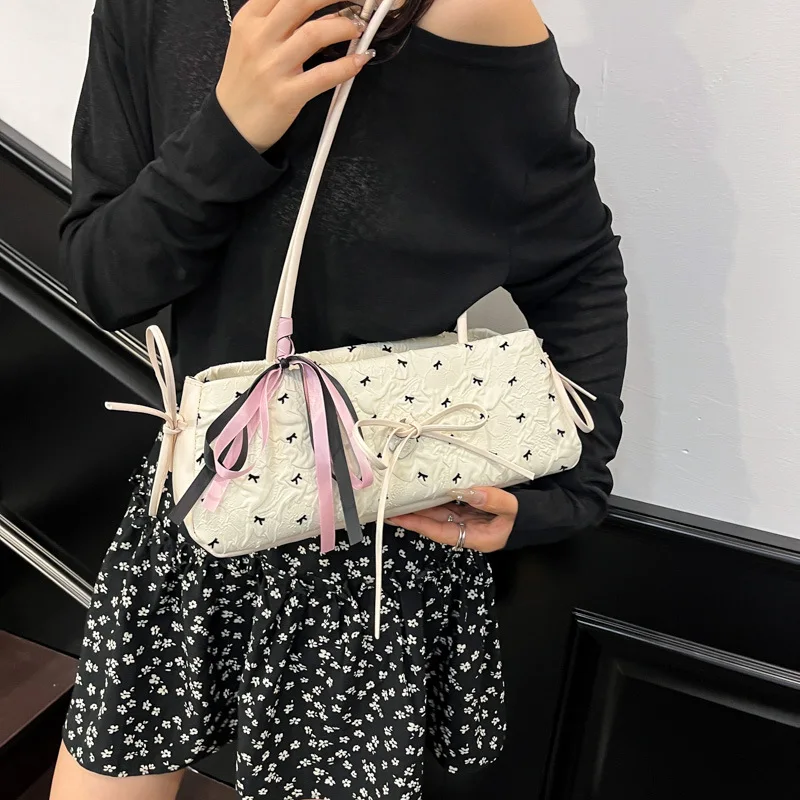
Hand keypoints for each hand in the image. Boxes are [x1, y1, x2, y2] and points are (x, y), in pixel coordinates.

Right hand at [216, 0, 374, 152]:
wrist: (233, 124)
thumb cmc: (246, 80)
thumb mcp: (252, 40)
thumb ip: (280, 21)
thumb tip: (323, 8)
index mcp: (250, 19)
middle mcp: (260, 38)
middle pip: (301, 0)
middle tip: (356, 2)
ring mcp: (273, 67)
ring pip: (314, 34)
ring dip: (344, 27)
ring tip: (359, 28)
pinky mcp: (286, 95)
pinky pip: (323, 75)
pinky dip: (346, 66)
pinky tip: (360, 59)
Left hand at [386, 487, 518, 552]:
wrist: (546, 516)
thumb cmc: (531, 517)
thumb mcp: (514, 509)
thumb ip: (493, 501)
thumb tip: (468, 491)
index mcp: (477, 538)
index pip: (439, 532)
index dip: (417, 524)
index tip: (397, 517)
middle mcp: (470, 531)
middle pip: (435, 523)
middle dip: (414, 514)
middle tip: (391, 503)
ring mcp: (472, 520)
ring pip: (442, 513)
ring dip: (424, 505)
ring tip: (403, 494)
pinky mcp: (475, 509)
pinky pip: (452, 504)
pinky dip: (439, 497)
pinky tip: (428, 488)